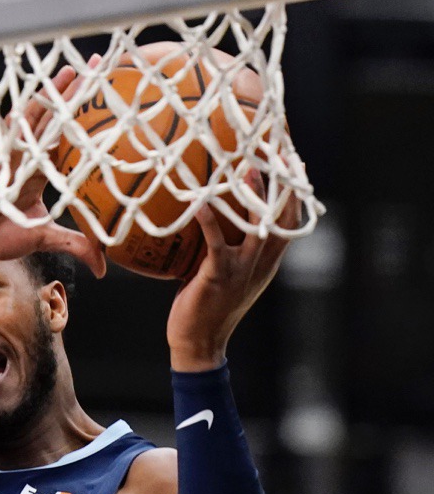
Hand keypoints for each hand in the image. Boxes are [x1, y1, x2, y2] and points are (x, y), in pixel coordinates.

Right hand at [0, 63, 105, 277]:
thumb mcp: (44, 239)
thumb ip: (75, 246)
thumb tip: (103, 268)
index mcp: (42, 171)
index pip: (70, 138)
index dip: (88, 118)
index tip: (109, 97)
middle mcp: (30, 158)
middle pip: (58, 119)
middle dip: (77, 93)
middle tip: (100, 65)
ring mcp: (13, 157)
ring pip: (37, 120)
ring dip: (53, 96)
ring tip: (71, 70)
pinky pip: (10, 135)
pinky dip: (20, 117)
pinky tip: (31, 98)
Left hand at [166, 177, 300, 370]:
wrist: (200, 343)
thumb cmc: (207, 306)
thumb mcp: (228, 274)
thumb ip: (231, 248)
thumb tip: (215, 217)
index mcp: (268, 260)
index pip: (290, 219)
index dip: (294, 190)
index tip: (294, 161)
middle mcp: (263, 262)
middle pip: (282, 215)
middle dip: (282, 182)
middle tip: (275, 150)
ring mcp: (243, 268)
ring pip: (257, 225)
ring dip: (252, 194)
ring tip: (245, 166)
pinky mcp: (219, 275)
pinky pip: (217, 242)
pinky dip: (209, 220)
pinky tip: (199, 202)